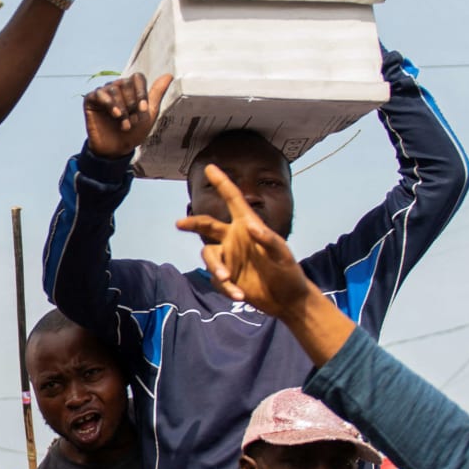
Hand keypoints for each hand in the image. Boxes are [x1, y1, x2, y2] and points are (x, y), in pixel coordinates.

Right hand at [83, 73, 169, 158]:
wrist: (116, 150)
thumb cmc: (133, 132)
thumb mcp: (149, 115)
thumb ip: (157, 94)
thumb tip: (168, 75)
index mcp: (131, 88)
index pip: (137, 78)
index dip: (141, 93)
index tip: (143, 110)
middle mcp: (116, 87)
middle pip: (126, 83)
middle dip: (132, 104)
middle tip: (132, 121)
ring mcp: (103, 93)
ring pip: (113, 89)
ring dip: (122, 109)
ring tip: (124, 124)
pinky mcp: (91, 100)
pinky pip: (99, 94)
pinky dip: (109, 103)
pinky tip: (114, 114)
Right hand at [176, 165, 317, 318]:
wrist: (287, 301)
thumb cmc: (289, 272)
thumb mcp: (282, 255)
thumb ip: (268, 240)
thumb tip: (251, 226)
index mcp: (248, 225)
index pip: (233, 200)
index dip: (222, 183)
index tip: (210, 168)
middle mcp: (234, 238)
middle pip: (207, 225)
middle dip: (193, 223)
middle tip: (179, 224)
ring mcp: (229, 258)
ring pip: (208, 255)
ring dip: (215, 267)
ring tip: (226, 278)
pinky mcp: (227, 277)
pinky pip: (217, 279)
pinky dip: (226, 288)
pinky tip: (240, 295)